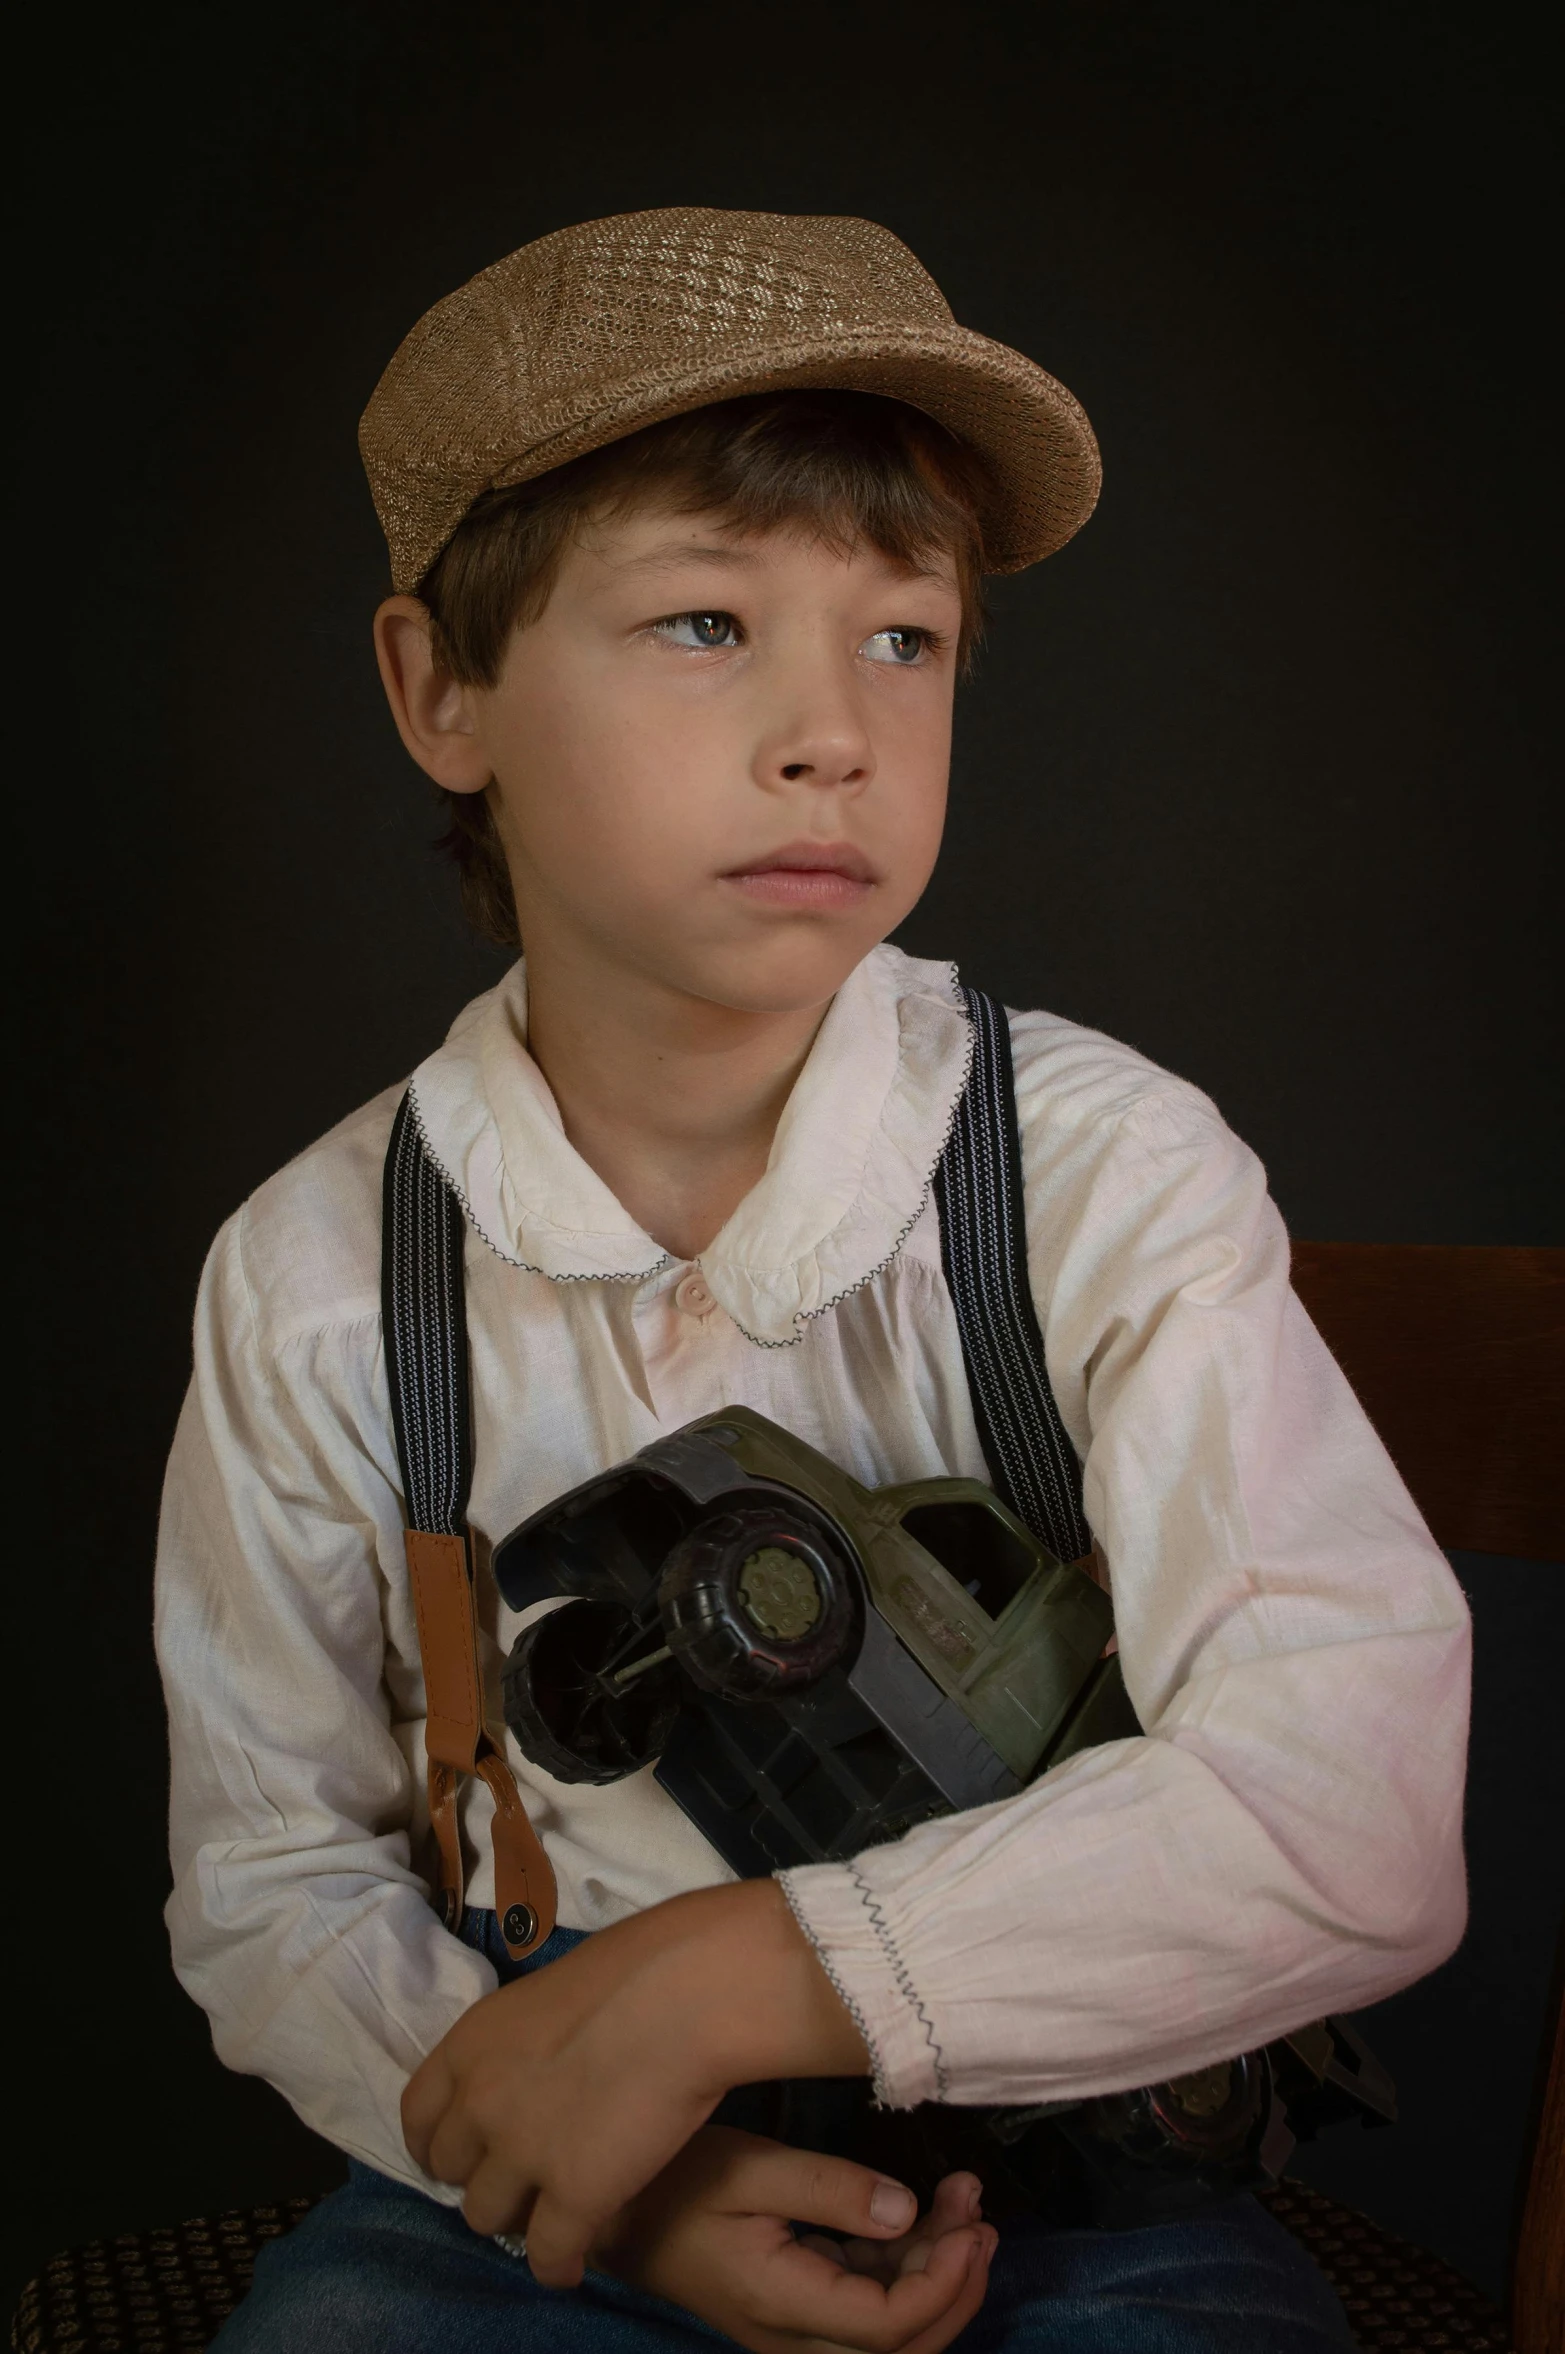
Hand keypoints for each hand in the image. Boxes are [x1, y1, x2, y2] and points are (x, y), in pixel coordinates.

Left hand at [402, 1880, 869, 2281]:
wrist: (687, 1994)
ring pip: (485, 2217)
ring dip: (515, 2218)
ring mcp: (522, 2154)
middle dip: (479, 2175)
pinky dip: (558, 2265)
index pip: (418, 2113)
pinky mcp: (572, 2198)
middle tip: (519, 2176)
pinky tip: (573, 2265)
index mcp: (471, 2044)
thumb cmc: (638, 1968)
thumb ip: (526, 2041)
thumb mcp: (551, 1993)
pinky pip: (546, 2256)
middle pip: (449, 2169)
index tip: (462, 2152)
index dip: (437, 2140)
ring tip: (549, 2215)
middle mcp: (480, 2103)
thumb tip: (545, 2063)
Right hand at [596, 2124, 997, 2353]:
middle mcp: (791, 2338)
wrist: (612, 2209)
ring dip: (935, 2278)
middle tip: (980, 2217)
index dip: (941, 2284)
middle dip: (955, 2289)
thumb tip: (908, 2210)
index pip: (885, 2328)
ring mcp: (793, 2330)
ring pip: (887, 2336)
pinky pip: (865, 2310)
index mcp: (780, 2304)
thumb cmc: (675, 2179)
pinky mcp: (794, 2309)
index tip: (970, 2221)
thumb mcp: (748, 2166)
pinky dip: (904, 2269)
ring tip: (964, 2206)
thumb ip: (829, 2189)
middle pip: (899, 2351)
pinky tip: (923, 2215)